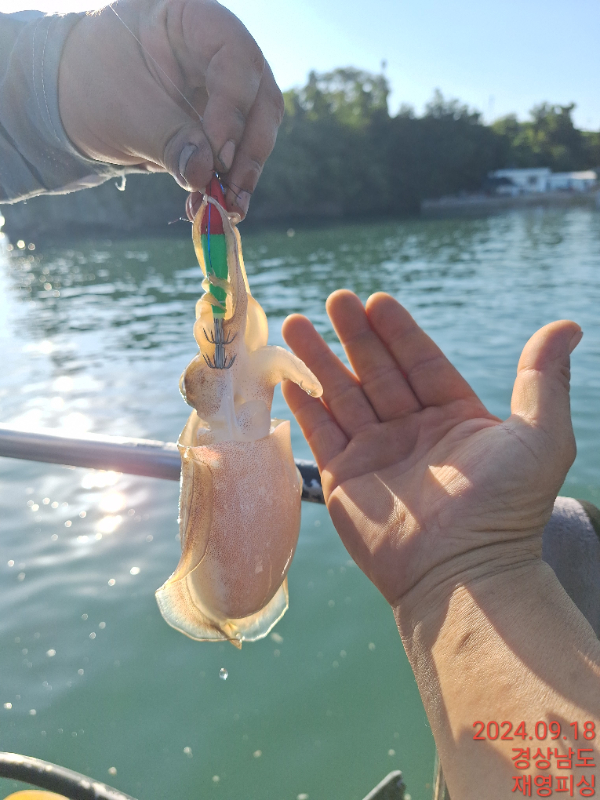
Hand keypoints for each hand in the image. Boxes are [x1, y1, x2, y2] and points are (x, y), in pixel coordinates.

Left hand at [58, 0, 283, 217]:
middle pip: (259, 97)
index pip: (235, 55)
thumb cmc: (92, 82)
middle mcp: (218, 50)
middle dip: (248, 151)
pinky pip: (240, 152)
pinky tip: (219, 206)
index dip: (233, 107)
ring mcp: (225, 87)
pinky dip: (231, 182)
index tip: (218, 155)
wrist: (73, 98)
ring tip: (227, 208)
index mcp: (191, 19)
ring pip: (258, 128)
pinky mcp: (222, 122)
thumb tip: (206, 175)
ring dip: (246, 173)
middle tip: (231, 193)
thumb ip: (169, 139)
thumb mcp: (125, 110)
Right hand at [282, 290, 581, 612]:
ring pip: (343, 396)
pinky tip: (290, 376)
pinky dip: (305, 404)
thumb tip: (568, 325)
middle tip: (335, 299)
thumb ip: (543, 379)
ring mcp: (377, 455)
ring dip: (320, 360)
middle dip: (355, 336)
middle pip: (378, 372)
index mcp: (456, 419)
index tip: (377, 301)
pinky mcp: (345, 479)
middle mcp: (414, 433)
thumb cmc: (505, 509)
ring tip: (296, 322)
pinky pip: (321, 433)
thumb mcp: (539, 437)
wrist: (460, 575)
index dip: (400, 332)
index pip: (423, 363)